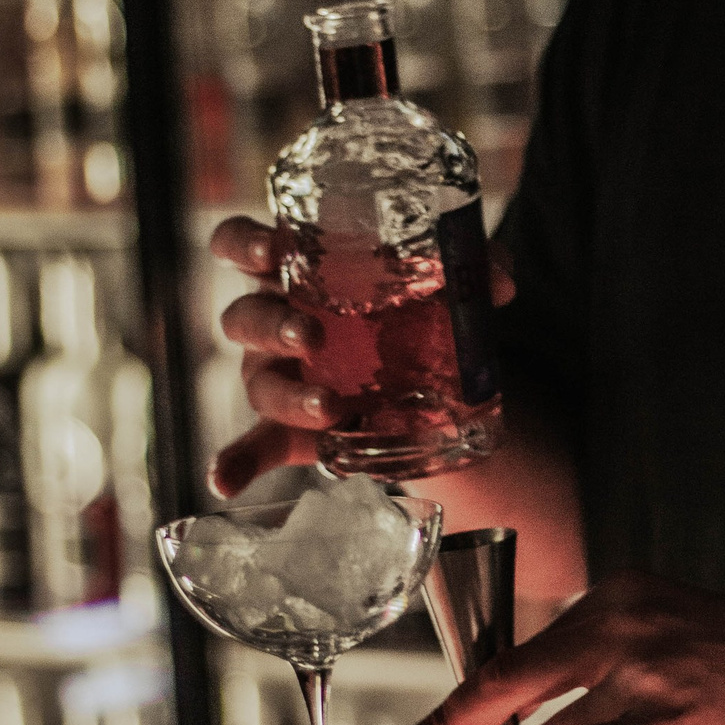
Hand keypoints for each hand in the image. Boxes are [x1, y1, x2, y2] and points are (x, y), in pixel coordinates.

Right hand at [206, 215, 517, 499]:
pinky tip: (225, 481)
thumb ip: (469, 269)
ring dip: (285, 396)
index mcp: (294, 272)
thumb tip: (500, 280)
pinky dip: (237, 463)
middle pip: (244, 317)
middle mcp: (273, 321)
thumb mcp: (437, 281)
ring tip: (328, 408)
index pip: (239, 245)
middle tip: (314, 336)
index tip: (271, 250)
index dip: (241, 243)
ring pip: (257, 383)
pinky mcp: (286, 430)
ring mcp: (274, 377)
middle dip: (274, 325)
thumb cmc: (406, 308)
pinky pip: (253, 447)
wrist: (416, 376)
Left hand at [392, 572, 724, 724]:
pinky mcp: (660, 722)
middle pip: (513, 678)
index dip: (482, 692)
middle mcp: (622, 620)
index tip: (452, 718)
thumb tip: (549, 723)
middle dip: (453, 721)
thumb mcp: (678, 638)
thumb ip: (614, 665)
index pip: (531, 647)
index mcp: (623, 594)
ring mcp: (640, 670)